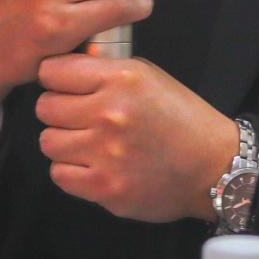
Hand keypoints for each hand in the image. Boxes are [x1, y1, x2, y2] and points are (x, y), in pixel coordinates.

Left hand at [35, 54, 239, 223]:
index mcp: (122, 78)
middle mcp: (110, 113)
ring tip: (84, 142)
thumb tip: (64, 71)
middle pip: (44, 107)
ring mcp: (106, 153)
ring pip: (48, 141)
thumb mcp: (149, 76)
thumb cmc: (182, 118)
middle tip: (76, 117)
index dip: (55, 79)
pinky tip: (91, 165)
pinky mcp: (105, 187)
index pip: (52, 71)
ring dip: (62, 142)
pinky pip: (59, 174)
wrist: (214, 167)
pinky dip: (70, 171)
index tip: (64, 86)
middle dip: (57, 111)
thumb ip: (106, 71)